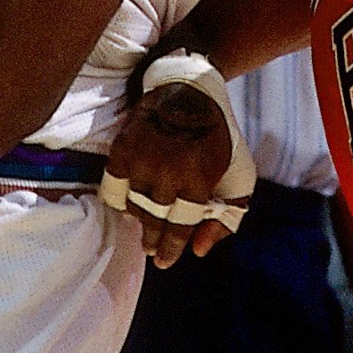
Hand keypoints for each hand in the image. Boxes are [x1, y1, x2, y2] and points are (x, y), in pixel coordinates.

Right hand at [100, 78, 238, 267]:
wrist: (191, 91)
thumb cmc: (218, 138)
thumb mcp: (240, 176)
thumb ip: (226, 217)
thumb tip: (197, 251)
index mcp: (199, 176)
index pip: (179, 226)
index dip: (170, 248)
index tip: (163, 261)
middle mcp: (168, 169)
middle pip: (153, 219)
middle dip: (151, 239)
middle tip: (150, 248)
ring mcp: (143, 157)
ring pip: (133, 205)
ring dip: (138, 217)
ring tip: (143, 222)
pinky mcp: (123, 146)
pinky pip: (113, 187)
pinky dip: (119, 200)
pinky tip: (127, 205)